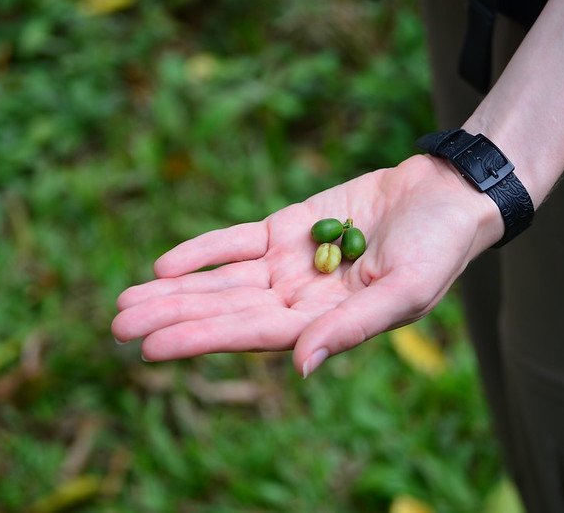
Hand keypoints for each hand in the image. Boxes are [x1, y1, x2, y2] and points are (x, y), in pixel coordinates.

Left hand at [111, 154, 501, 376]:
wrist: (446, 196)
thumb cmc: (438, 249)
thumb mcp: (405, 291)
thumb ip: (354, 327)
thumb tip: (302, 366)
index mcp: (324, 323)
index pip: (252, 335)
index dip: (202, 338)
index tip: (152, 346)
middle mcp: (299, 298)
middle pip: (226, 310)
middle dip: (173, 317)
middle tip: (117, 325)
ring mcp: (291, 263)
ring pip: (223, 280)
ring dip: (176, 290)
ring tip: (125, 302)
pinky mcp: (289, 228)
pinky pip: (239, 241)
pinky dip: (204, 251)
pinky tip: (165, 265)